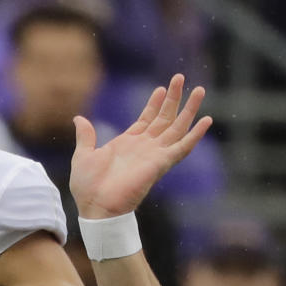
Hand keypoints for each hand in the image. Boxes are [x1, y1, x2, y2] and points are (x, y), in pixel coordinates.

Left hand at [69, 74, 210, 218]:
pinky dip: (195, 134)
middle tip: (180, 77)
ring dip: (189, 109)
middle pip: (164, 117)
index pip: (146, 119)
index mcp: (127, 143)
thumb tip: (78, 119)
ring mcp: (154, 154)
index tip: (161, 88)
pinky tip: (206, 120)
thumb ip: (86, 136)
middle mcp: (144, 147)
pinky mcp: (161, 163)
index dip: (154, 103)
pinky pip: (182, 147)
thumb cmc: (88, 187)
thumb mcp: (83, 155)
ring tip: (200, 90)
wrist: (96, 207)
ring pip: (177, 127)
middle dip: (173, 98)